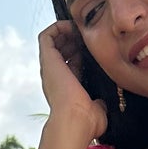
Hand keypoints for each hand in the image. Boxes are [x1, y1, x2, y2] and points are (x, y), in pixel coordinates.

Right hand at [39, 21, 107, 143]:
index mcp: (67, 86)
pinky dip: (57, 27)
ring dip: (66, 32)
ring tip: (80, 30)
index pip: (72, 63)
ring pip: (52, 42)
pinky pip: (46, 36)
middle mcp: (55, 76)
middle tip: (88, 38)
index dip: (83, 53)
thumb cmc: (87, 121)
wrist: (75, 120)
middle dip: (74, 40)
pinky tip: (72, 27)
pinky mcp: (47, 58)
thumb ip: (98, 103)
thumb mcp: (97, 110)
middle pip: (61, 50)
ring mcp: (49, 67)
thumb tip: (101, 103)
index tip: (96, 49)